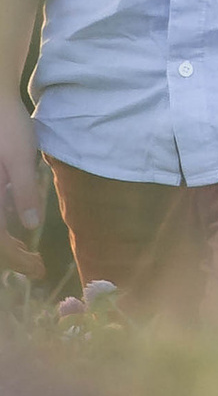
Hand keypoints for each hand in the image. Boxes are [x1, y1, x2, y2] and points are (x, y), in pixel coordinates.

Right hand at [0, 94, 43, 275]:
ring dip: (7, 248)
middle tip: (37, 268)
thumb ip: (24, 190)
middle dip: (11, 259)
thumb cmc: (7, 126)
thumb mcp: (21, 157)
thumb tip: (31, 224)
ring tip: (30, 255)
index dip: (15, 260)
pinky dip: (3, 232)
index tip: (36, 269)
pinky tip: (18, 233)